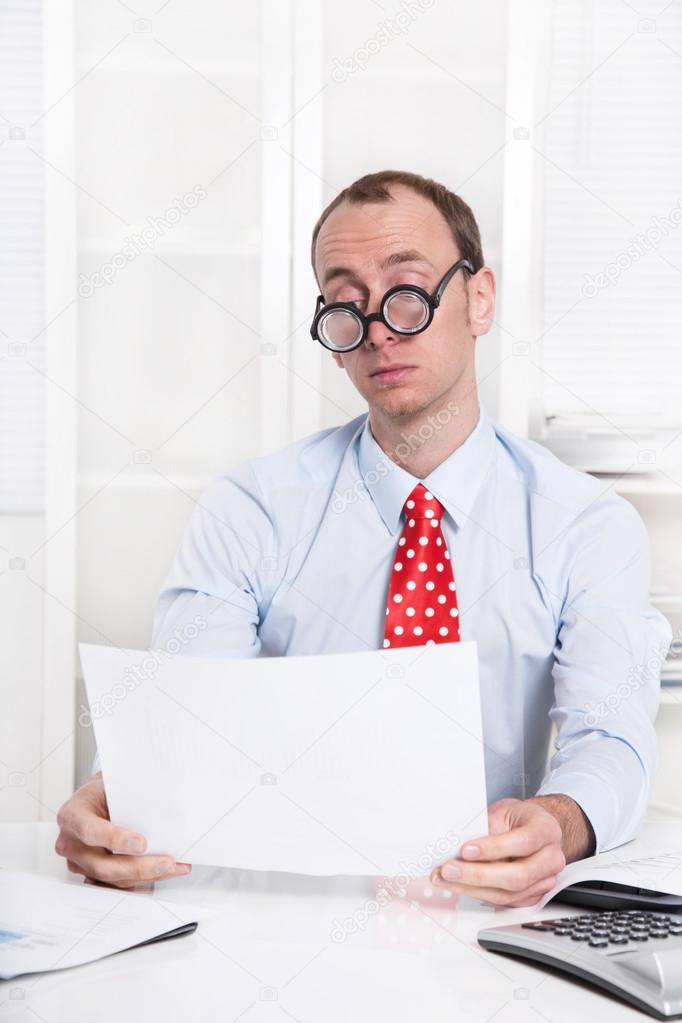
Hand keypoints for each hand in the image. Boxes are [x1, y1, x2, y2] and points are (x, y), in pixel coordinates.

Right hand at [55, 774, 190, 888]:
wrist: (94, 799)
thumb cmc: (103, 791)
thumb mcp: (111, 786)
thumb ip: (128, 798)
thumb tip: (164, 806)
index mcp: (72, 816)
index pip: (90, 831)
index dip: (115, 840)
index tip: (142, 844)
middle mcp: (71, 843)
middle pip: (103, 865)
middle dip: (139, 867)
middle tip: (166, 862)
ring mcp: (79, 863)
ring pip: (113, 878)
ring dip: (146, 876)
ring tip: (174, 867)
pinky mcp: (91, 874)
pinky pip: (118, 883)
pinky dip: (142, 879)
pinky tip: (162, 872)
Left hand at [431, 797, 572, 907]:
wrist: (535, 829)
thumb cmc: (519, 819)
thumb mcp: (503, 811)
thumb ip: (485, 828)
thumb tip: (457, 844)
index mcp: (546, 830)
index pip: (523, 842)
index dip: (493, 848)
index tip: (466, 850)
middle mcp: (551, 858)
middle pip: (517, 876)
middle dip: (478, 875)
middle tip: (449, 870)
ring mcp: (544, 881)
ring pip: (509, 894)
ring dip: (473, 889)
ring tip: (447, 879)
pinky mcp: (532, 896)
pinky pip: (505, 901)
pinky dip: (479, 894)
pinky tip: (460, 886)